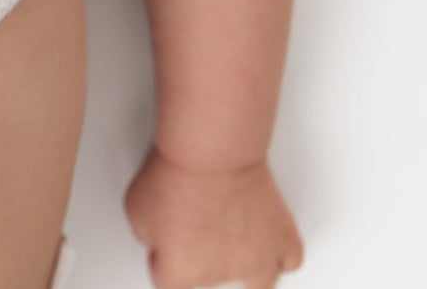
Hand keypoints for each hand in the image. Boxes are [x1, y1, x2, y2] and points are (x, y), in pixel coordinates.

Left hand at [123, 146, 302, 288]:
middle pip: (209, 278)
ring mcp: (256, 258)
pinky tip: (270, 242)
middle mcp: (220, 274)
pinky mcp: (282, 237)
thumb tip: (159, 237)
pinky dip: (282, 254)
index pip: (167, 283)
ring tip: (232, 243)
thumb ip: (148, 235)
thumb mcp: (137, 206)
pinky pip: (290, 259)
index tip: (162, 243)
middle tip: (192, 222)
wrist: (212, 151)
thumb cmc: (177, 173)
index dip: (162, 259)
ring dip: (243, 265)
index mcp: (181, 272)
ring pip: (257, 281)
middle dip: (199, 254)